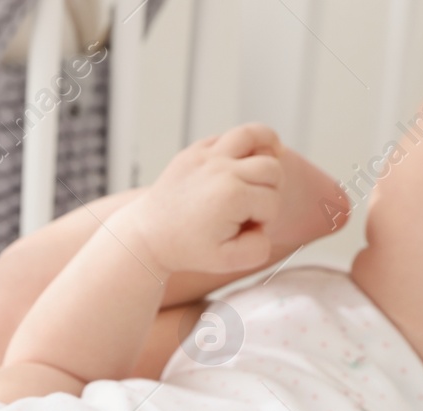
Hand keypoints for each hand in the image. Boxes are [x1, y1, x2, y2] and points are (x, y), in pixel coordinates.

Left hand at [122, 123, 287, 275]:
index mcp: (232, 196)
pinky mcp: (195, 150)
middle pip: (272, 168)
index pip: (273, 201)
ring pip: (256, 134)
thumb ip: (259, 248)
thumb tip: (265, 224)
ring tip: (271, 158)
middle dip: (272, 190)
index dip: (267, 219)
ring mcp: (207, 155)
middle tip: (255, 207)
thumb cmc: (188, 249)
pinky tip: (243, 161)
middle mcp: (221, 170)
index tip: (247, 229)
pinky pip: (230, 135)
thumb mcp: (228, 263)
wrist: (150, 236)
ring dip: (268, 148)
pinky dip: (243, 144)